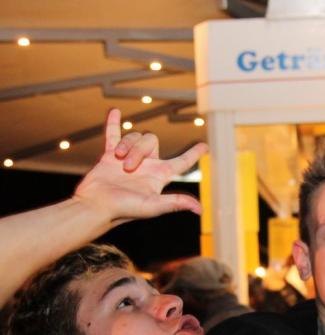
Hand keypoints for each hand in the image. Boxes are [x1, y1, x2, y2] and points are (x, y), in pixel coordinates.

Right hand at [73, 108, 207, 225]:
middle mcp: (146, 166)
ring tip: (117, 159)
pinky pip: (113, 134)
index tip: (205, 146)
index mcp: (159, 176)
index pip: (181, 162)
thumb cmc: (125, 209)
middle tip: (127, 167)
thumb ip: (176, 203)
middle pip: (151, 141)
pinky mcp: (109, 156)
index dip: (193, 154)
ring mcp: (128, 159)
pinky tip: (115, 112)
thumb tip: (200, 210)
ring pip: (134, 137)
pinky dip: (113, 123)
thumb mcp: (153, 206)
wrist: (96, 206)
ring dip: (126, 145)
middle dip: (139, 149)